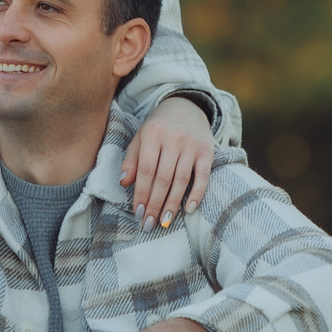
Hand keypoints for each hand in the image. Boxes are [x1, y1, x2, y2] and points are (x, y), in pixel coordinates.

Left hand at [119, 96, 215, 228]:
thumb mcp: (140, 138)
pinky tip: (188, 209)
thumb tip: (124, 183)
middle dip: (155, 204)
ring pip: (181, 179)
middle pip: (163, 177)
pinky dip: (197, 194)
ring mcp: (191, 145)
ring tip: (165, 222)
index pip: (146, 169)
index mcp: (152, 134)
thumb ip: (131, 159)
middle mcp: (173, 138)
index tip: (138, 213)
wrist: (186, 107)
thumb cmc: (158, 128)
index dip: (141, 193)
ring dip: (173, 204)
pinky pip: (202, 176)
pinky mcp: (207, 151)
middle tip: (149, 224)